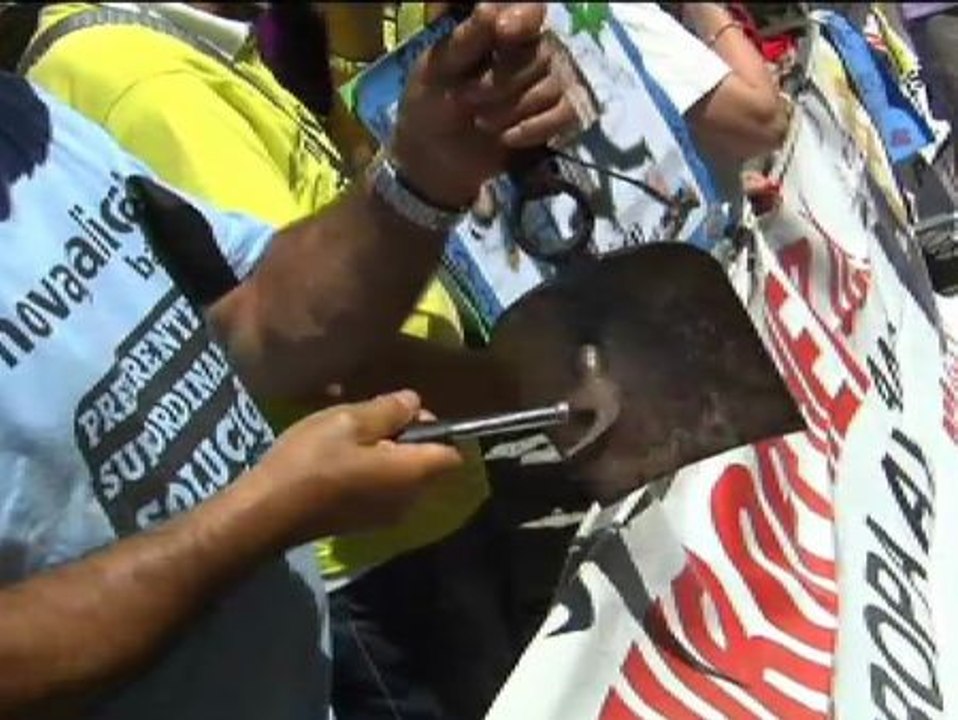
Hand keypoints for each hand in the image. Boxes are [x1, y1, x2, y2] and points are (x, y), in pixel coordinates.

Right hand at [249, 390, 461, 543]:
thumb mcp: (350, 421)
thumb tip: (414, 403)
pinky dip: (372, 474)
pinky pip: (383, 492)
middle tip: (369, 420)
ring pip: (403, 478)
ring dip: (387, 456)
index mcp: (413, 473)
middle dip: (408, 440)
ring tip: (350, 438)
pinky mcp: (364, 524)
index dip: (438, 430)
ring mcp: (387, 517)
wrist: (268, 512)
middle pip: (428, 466)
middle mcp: (410, 500)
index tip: (406, 413)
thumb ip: (389, 410)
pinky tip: (339, 461)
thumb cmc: (312, 460)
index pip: (453, 454)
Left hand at [391, 3, 580, 207]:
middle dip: (502, 81)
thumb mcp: (439, 69)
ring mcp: (547, 83)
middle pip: (541, 54)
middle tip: (467, 98)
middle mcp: (530, 49)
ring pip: (551, 87)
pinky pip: (565, 115)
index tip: (502, 32)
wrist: (436, 158)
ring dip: (512, 109)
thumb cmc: (432, 104)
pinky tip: (506, 138)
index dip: (523, 18)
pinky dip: (535, 128)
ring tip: (481, 122)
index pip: (530, 10)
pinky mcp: (555, 117)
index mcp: (500, 28)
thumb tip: (491, 9)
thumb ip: (467, 39)